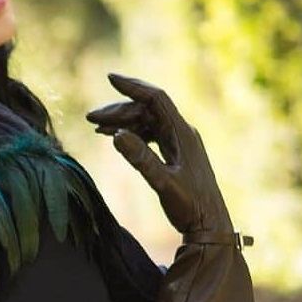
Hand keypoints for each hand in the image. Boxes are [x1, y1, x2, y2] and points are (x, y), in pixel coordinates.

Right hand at [86, 73, 232, 238]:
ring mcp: (180, 142)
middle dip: (118, 111)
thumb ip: (140, 159)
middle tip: (90, 119)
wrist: (210, 224)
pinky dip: (133, 134)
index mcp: (182, 134)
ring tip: (97, 129)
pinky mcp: (176, 153)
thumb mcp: (162, 184)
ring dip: (123, 123)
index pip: (155, 99)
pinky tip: (115, 139)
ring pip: (147, 122)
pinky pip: (151, 134)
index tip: (110, 77)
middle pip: (147, 110)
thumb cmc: (190, 207)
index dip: (132, 87)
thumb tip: (116, 135)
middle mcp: (182, 133)